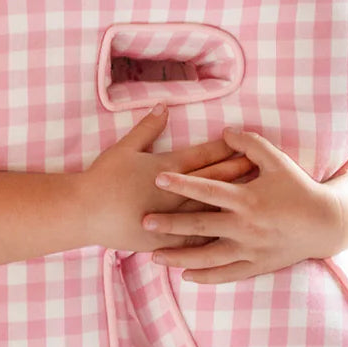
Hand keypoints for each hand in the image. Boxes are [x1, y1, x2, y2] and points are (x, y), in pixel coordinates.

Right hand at [79, 106, 253, 252]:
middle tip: (263, 167)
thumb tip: (165, 106)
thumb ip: (147, 127)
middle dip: (239, 173)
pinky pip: (196, 240)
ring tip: (256, 200)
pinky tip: (234, 236)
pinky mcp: (165, 239)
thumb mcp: (124, 148)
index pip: (204, 157)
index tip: (247, 144)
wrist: (84, 213)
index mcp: (167, 170)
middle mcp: (175, 193)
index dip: (227, 149)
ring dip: (233, 204)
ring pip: (210, 210)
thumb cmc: (102, 178)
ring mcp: (172, 218)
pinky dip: (215, 236)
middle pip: (215, 182)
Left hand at [140, 128, 345, 283]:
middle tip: (144, 221)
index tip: (158, 178)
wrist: (326, 224)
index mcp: (248, 199)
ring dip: (180, 258)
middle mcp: (246, 227)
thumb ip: (250, 145)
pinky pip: (226, 274)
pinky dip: (206, 276)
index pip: (208, 191)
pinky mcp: (256, 266)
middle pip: (200, 226)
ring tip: (155, 257)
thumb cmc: (299, 188)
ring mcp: (250, 250)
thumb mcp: (278, 161)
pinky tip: (185, 274)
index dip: (182, 184)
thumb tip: (224, 131)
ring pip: (208, 257)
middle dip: (170, 225)